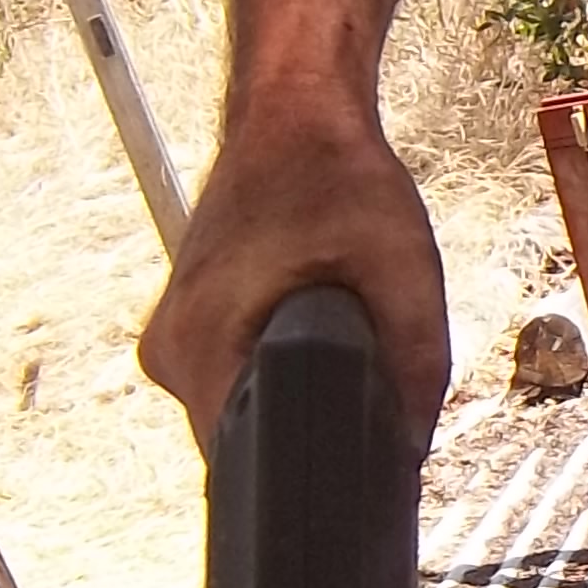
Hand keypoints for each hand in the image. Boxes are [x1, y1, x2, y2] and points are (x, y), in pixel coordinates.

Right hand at [137, 109, 451, 442]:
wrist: (294, 111)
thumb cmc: (331, 170)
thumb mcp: (402, 272)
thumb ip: (416, 366)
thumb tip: (410, 449)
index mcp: (202, 346)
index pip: (249, 461)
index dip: (309, 477)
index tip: (350, 470)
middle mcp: (171, 353)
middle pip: (247, 443)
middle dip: (312, 432)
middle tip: (363, 385)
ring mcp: (174, 341)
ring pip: (243, 412)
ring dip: (296, 401)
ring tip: (341, 342)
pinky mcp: (190, 329)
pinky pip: (236, 380)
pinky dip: (278, 373)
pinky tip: (316, 338)